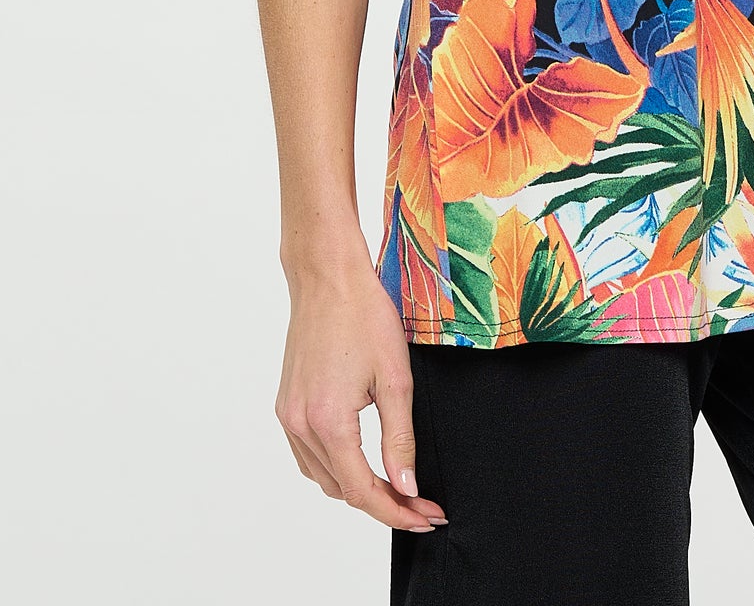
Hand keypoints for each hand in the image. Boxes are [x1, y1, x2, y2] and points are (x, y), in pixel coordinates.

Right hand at [275, 253, 447, 533]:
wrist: (327, 277)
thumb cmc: (364, 316)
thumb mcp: (395, 378)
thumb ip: (400, 439)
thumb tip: (406, 486)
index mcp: (328, 422)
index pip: (363, 491)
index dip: (397, 511)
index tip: (427, 517)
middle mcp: (301, 425)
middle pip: (343, 490)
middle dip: (383, 501)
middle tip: (421, 501)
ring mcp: (289, 416)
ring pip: (323, 477)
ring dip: (358, 487)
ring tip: (396, 484)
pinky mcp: (286, 405)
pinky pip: (308, 456)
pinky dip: (335, 466)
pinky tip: (360, 458)